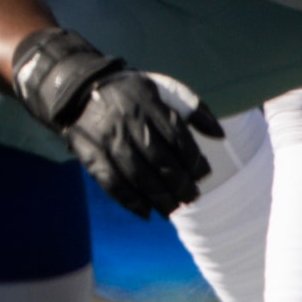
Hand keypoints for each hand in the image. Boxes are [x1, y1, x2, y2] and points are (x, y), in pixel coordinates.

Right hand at [66, 68, 221, 215]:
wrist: (80, 90)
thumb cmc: (132, 93)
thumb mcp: (162, 89)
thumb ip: (193, 110)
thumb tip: (220, 135)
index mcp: (150, 104)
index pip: (178, 137)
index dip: (193, 160)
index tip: (203, 174)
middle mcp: (130, 123)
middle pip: (160, 161)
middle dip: (180, 184)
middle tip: (192, 197)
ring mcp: (110, 140)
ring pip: (139, 176)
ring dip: (159, 198)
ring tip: (172, 208)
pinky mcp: (92, 155)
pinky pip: (113, 183)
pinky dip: (130, 201)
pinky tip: (145, 212)